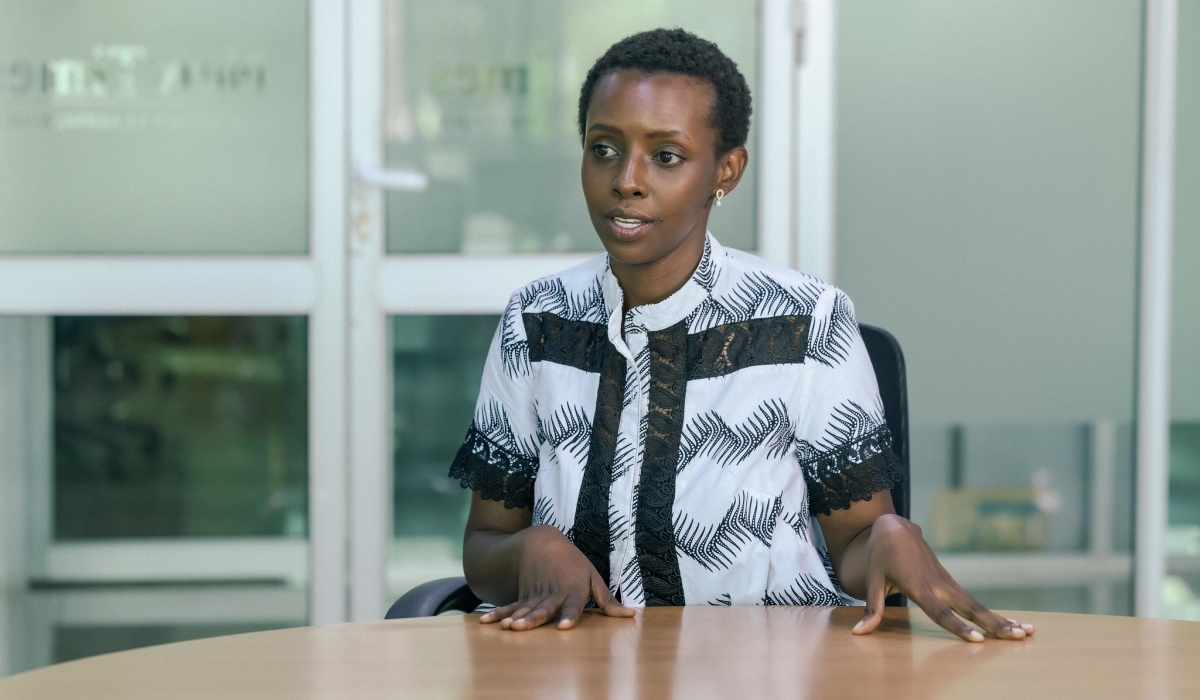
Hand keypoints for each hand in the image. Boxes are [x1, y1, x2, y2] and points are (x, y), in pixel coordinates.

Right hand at [478, 525, 634, 630]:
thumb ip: (608, 600)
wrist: (542, 542)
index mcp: (573, 590)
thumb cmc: (574, 564)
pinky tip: (487, 622)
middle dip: (533, 620)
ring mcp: (535, 594)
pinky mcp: (523, 595)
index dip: (568, 616)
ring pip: (525, 608)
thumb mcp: (593, 578)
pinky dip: (499, 614)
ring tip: (507, 628)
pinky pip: (510, 606)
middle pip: (543, 609)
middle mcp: (553, 594)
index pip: (572, 605)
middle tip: (522, 628)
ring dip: (515, 618)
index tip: (564, 627)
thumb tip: (632, 615)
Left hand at [852, 514, 1035, 641]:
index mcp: (918, 585)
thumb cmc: (881, 555)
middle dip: (995, 624)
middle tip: (1018, 637)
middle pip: (970, 608)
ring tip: (1027, 633)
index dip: (958, 626)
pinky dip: (993, 613)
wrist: (894, 527)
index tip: (978, 640)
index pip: (940, 612)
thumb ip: (871, 608)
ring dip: (1002, 619)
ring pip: (977, 604)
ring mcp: (947, 582)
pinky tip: (1011, 625)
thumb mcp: (872, 580)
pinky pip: (973, 601)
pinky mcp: (951, 581)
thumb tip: (859, 633)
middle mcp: (938, 584)